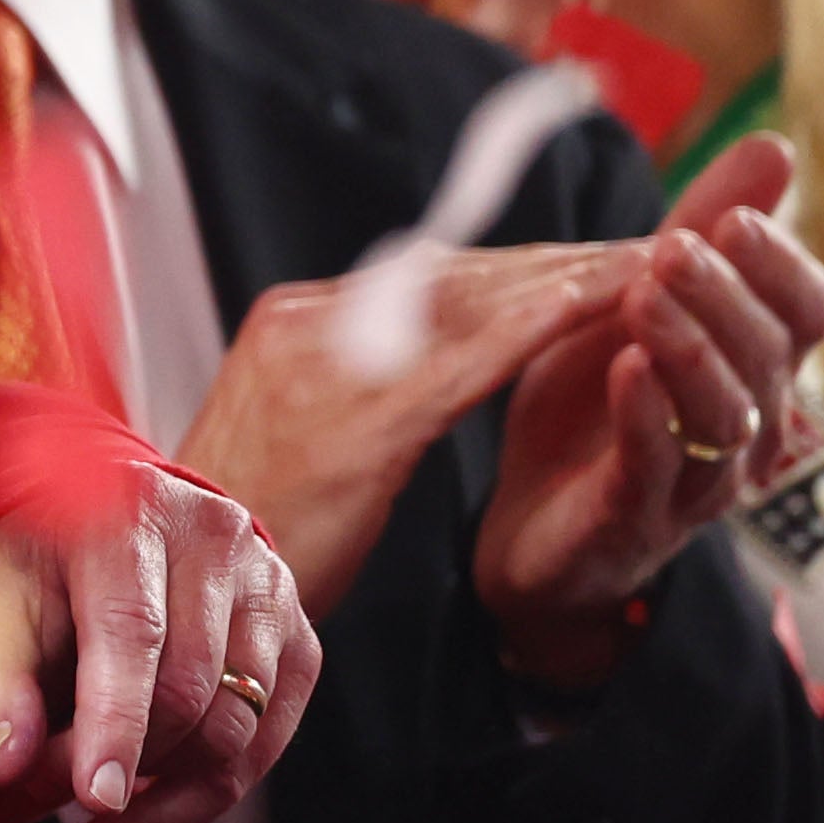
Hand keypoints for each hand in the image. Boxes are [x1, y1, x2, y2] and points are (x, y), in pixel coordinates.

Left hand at [0, 458, 321, 822]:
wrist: (126, 524)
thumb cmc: (54, 563)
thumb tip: (11, 759)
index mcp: (130, 512)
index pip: (132, 629)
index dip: (114, 721)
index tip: (95, 796)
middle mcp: (215, 540)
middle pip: (188, 688)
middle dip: (126, 762)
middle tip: (62, 790)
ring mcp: (271, 590)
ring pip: (234, 730)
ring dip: (162, 788)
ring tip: (97, 799)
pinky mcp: (301, 642)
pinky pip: (261, 750)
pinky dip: (199, 797)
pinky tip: (146, 809)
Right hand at [175, 236, 643, 612]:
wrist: (179, 577)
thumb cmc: (244, 520)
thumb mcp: (290, 426)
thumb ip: (344, 377)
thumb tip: (410, 353)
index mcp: (292, 320)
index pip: (428, 274)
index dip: (517, 263)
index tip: (586, 257)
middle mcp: (309, 323)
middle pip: (459, 276)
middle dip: (556, 261)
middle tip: (644, 246)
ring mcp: (331, 367)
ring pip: (471, 306)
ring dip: (565, 282)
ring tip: (645, 265)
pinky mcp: (361, 425)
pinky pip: (461, 364)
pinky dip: (529, 329)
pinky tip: (584, 310)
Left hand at [468, 133, 823, 690]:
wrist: (529, 518)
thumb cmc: (598, 400)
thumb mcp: (639, 299)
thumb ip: (700, 230)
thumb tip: (776, 146)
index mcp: (756, 367)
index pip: (810, 312)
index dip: (782, 264)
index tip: (733, 218)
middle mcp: (747, 426)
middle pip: (771, 356)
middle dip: (726, 297)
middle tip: (674, 249)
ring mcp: (699, 479)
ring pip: (726, 414)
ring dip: (690, 348)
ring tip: (646, 296)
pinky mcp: (638, 517)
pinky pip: (657, 465)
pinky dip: (646, 414)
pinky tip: (627, 368)